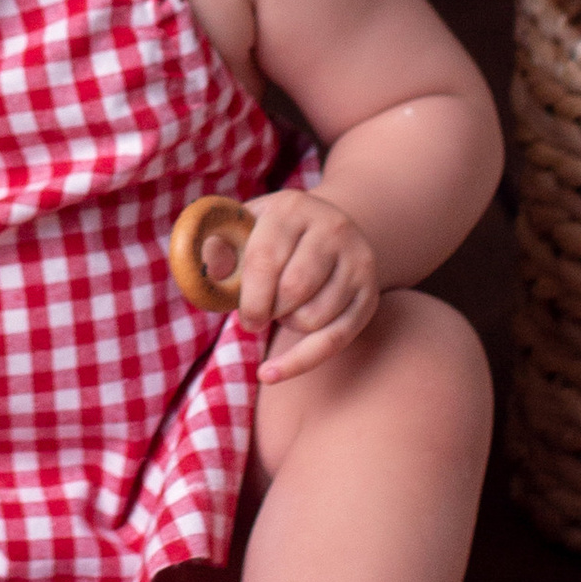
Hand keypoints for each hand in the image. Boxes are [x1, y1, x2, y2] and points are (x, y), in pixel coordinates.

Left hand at [220, 192, 380, 382]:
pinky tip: (271, 373)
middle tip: (259, 314)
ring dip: (288, 325)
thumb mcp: (242, 228)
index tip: (242, 316)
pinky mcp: (369, 293)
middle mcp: (332, 228)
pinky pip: (335, 340)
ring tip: (284, 310)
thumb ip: (217, 248)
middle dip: (268, 311)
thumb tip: (211, 277)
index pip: (265, 259)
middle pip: (293, 289)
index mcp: (291, 209)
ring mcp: (357, 260)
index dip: (248, 296)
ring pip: (313, 317)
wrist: (328, 230)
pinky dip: (299, 362)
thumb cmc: (271, 237)